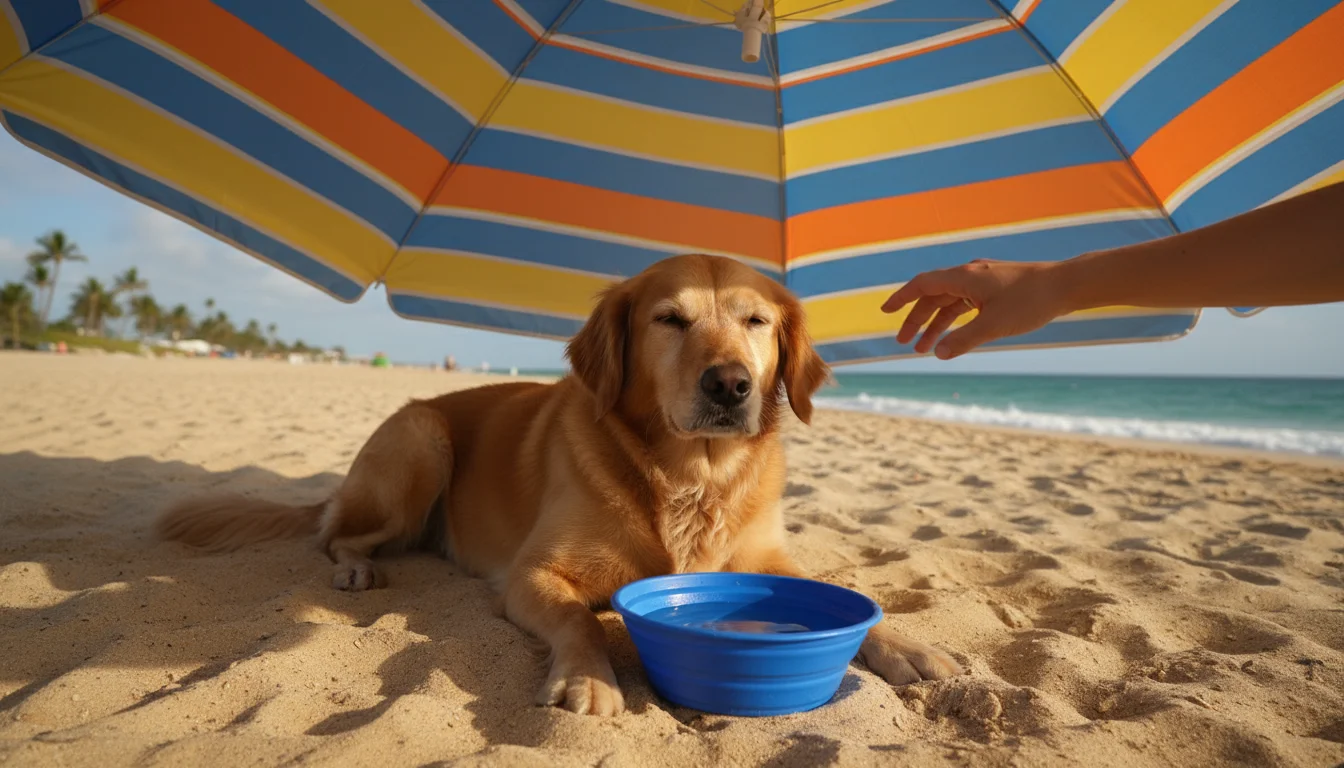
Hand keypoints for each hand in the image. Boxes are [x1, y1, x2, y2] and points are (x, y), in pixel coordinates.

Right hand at [879, 260, 1072, 358]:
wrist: (1067, 285)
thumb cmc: (1032, 301)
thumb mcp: (994, 325)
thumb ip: (964, 340)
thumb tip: (939, 354)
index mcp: (964, 277)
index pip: (922, 285)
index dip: (901, 299)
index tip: (885, 311)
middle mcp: (969, 275)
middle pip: (933, 296)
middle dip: (916, 320)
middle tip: (904, 343)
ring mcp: (982, 281)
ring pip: (950, 302)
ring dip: (936, 324)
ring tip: (925, 349)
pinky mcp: (995, 288)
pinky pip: (966, 304)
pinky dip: (955, 320)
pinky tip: (953, 336)